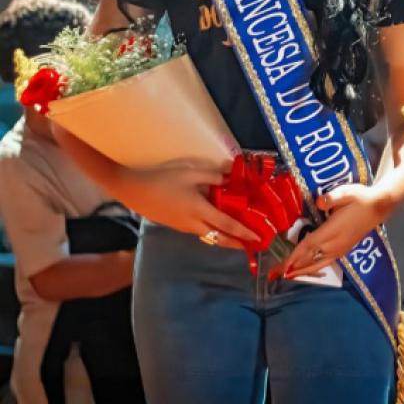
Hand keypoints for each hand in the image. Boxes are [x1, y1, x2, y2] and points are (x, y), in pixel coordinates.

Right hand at [115, 163, 257, 247]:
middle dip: (237, 242)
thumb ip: (214, 176)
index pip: (227, 225)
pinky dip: (213, 231)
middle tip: (251, 244)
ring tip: (239, 235)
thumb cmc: (163, 180)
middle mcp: (193, 224)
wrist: (133, 190)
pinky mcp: (176, 225)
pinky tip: (217, 224)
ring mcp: (183, 227)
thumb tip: (232, 176)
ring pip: (209, 236)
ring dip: (225, 237)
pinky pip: (200, 232)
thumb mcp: (191, 173)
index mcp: (199, 211)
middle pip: (220, 237)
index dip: (244, 232)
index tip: (258, 238)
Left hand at [282, 184, 391, 277]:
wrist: (378, 207)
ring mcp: (339, 249)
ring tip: (285, 275)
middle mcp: (335, 244)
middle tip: (273, 275)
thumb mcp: (348, 192)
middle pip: (309, 259)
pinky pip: (324, 263)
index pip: (309, 246)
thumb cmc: (361, 198)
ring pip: (317, 264)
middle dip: (291, 267)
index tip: (282, 267)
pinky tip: (305, 270)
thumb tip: (320, 201)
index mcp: (332, 231)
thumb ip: (333, 197)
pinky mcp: (343, 250)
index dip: (295, 257)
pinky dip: (312, 268)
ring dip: (300, 270)